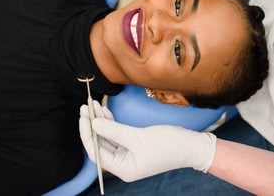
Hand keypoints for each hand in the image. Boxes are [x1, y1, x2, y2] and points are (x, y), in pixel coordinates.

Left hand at [79, 103, 216, 181]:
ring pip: (108, 136)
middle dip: (92, 125)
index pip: (97, 152)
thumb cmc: (167, 145)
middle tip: (85, 107)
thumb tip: (93, 123)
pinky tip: (104, 111)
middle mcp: (123, 163)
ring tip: (92, 105)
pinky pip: (117, 133)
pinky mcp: (133, 144)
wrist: (189, 145)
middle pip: (100, 143)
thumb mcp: (137, 137)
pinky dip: (110, 122)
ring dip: (100, 121)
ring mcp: (128, 153)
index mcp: (123, 168)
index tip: (84, 117)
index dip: (87, 133)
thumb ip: (114, 130)